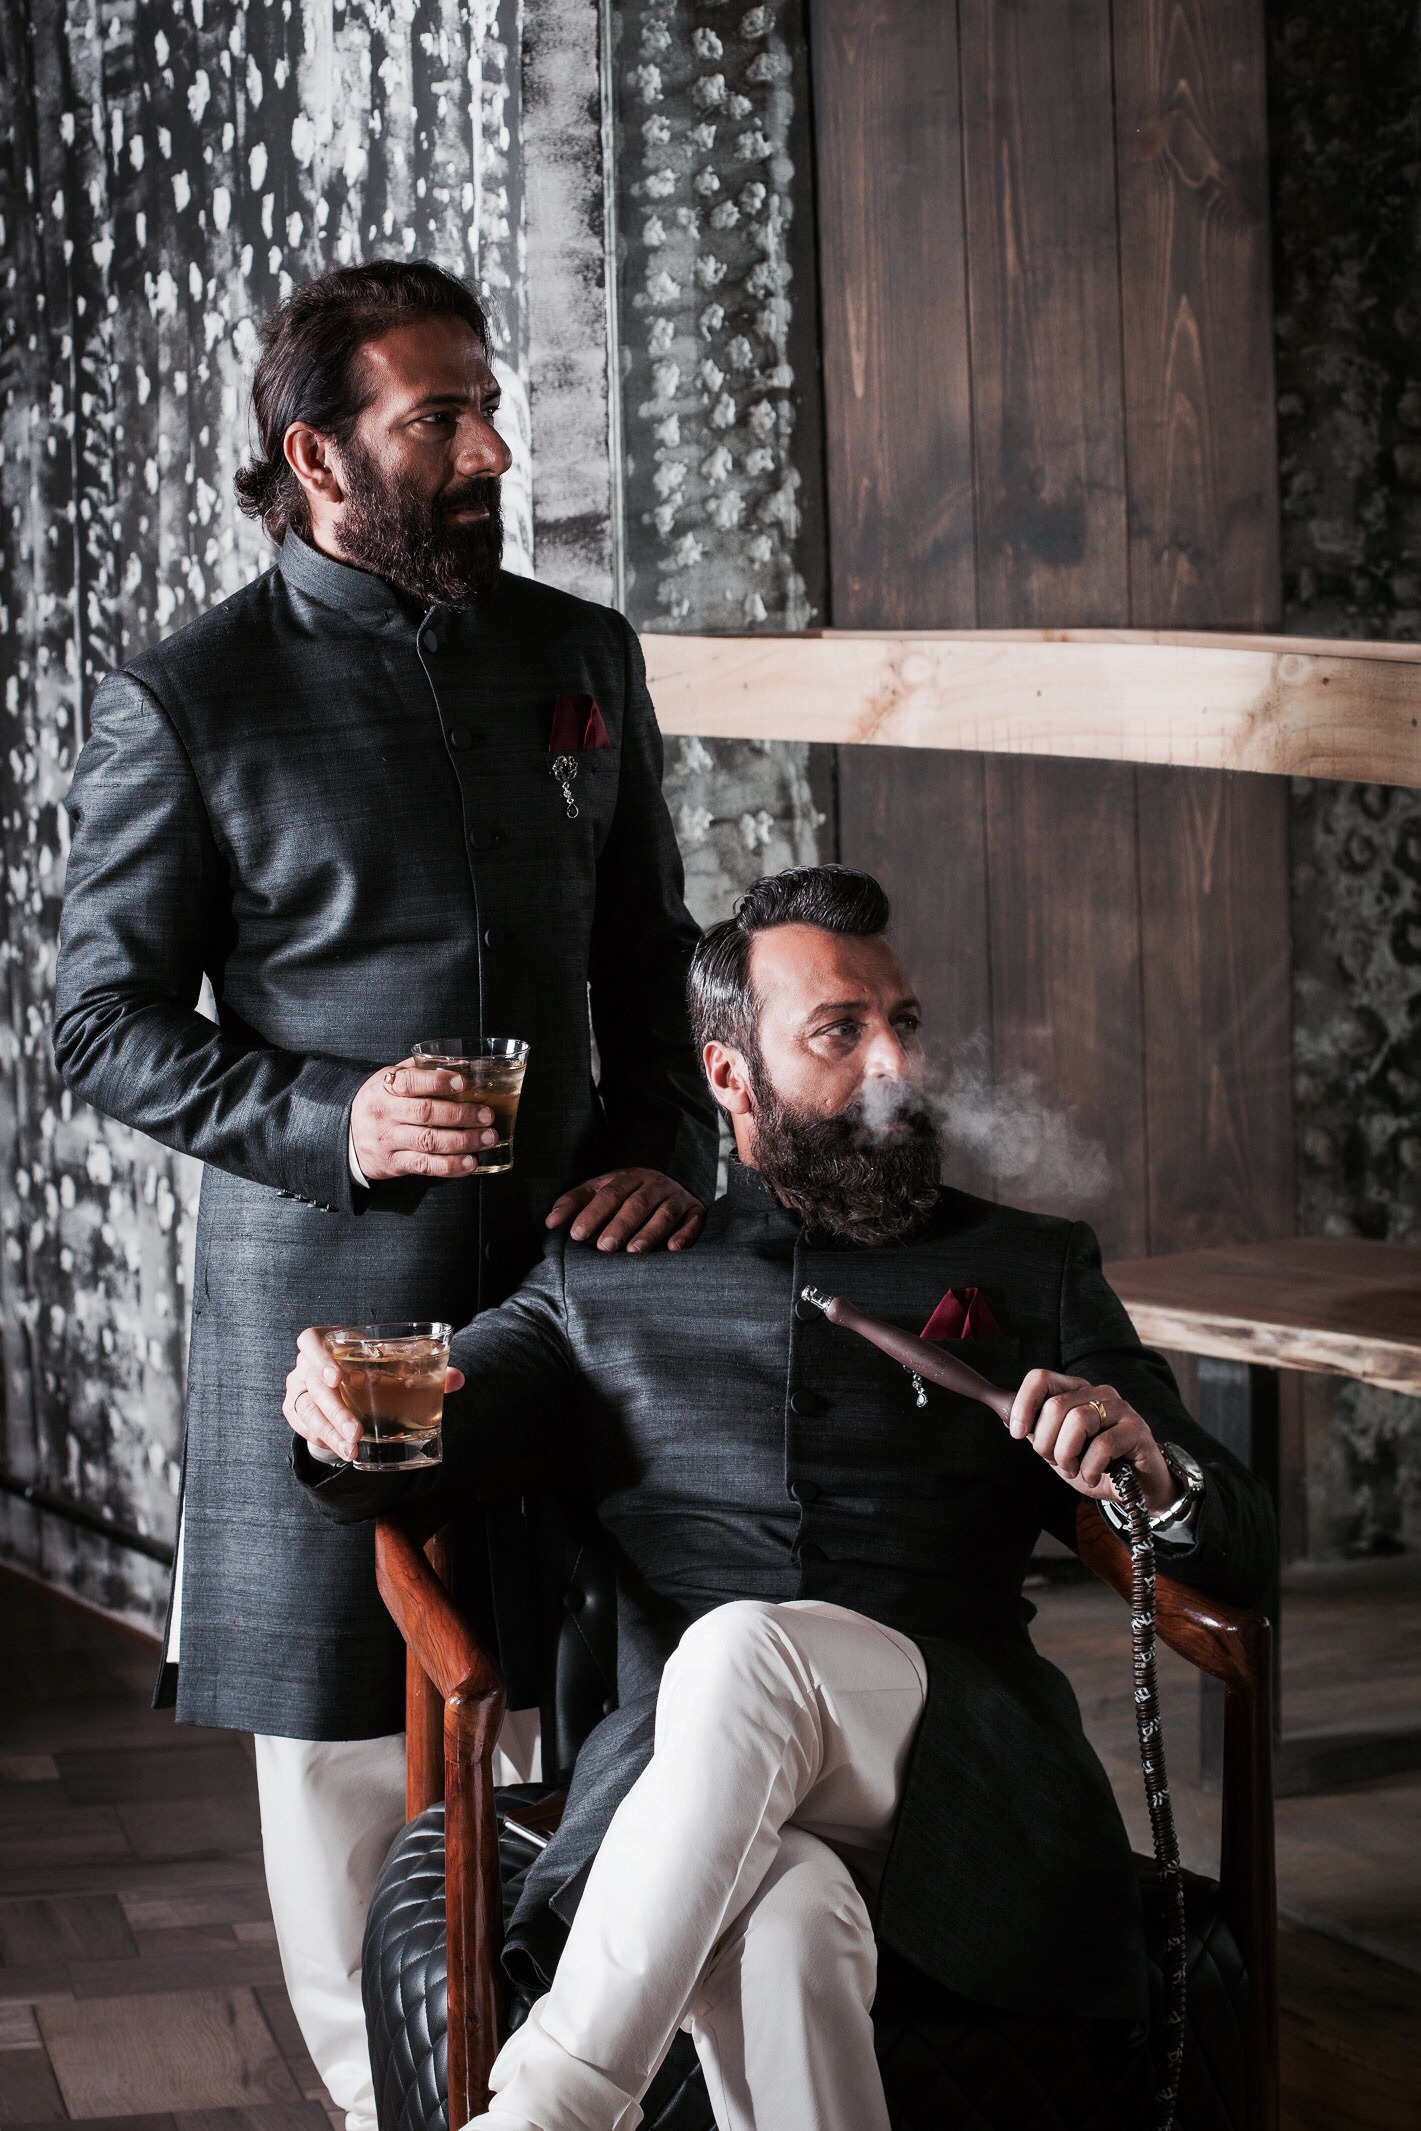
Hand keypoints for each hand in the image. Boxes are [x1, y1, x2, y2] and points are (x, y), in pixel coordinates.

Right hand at [283, 1326, 465, 1463]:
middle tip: (356, 1432)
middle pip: (312, 1384)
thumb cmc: (374, 1369)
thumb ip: (425, 1370)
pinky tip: (341, 1449)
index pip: (311, 1340)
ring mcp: (298, 1388)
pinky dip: (322, 1439)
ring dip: (330, 1432)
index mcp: (329, 1341)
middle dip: (335, 1411)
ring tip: (352, 1450)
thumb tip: (457, 1378)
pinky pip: (303, 1427)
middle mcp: (307, 1364)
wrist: (348, 1385)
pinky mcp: (296, 1411)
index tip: (338, 1377)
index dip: (320, 1356)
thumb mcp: (394, 1365)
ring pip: (307, 1410)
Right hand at [350, 1059, 499, 1180]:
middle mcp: (385, 1114)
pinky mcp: (394, 1164)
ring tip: (487, 1138)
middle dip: (461, 1114)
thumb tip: (460, 1062)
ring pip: (429, 1141)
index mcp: (384, 1088)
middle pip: (426, 1113)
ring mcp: (389, 1140)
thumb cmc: (378, 1105)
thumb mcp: (388, 1081)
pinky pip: (425, 1166)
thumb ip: (418, 1071)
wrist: (346, 1138)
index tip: (462, 1082)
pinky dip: (450, 1166)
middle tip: (486, 1115)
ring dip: (463, 1141)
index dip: (437, 1082)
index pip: (410, 1082)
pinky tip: (470, 1163)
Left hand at [545, 1168, 704, 1252]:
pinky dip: (685, 1235)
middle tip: (604, 1246)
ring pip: (665, 1213)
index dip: (592, 1213)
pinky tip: (673, 1249)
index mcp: (629, 1177)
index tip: (576, 1233)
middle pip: (637, 1203)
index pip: (609, 1193)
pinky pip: (693, 1222)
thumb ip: (575, 1204)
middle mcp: (655, 1184)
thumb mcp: (601, 1193)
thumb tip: (550, 1222)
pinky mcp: (696, 1211)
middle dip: (620, 1225)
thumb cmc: (628, 1197)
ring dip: (650, 1232)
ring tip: (634, 1251)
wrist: (670, 1190)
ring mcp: (678, 1197)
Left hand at [1007, 1370, 1173, 1510]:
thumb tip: (1008, 1419)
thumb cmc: (1096, 1465)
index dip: (1024, 1404)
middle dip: (1046, 1443)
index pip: (1041, 1378)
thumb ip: (1038, 1433)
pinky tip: (1093, 1477)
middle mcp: (1097, 1393)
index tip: (1018, 1434)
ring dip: (1067, 1455)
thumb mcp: (1059, 1449)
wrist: (1138, 1487)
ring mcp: (1120, 1408)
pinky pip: (1103, 1445)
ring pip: (1079, 1420)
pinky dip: (1090, 1468)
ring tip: (1074, 1470)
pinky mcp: (1137, 1429)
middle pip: (1056, 1405)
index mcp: (1075, 1392)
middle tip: (1056, 1462)